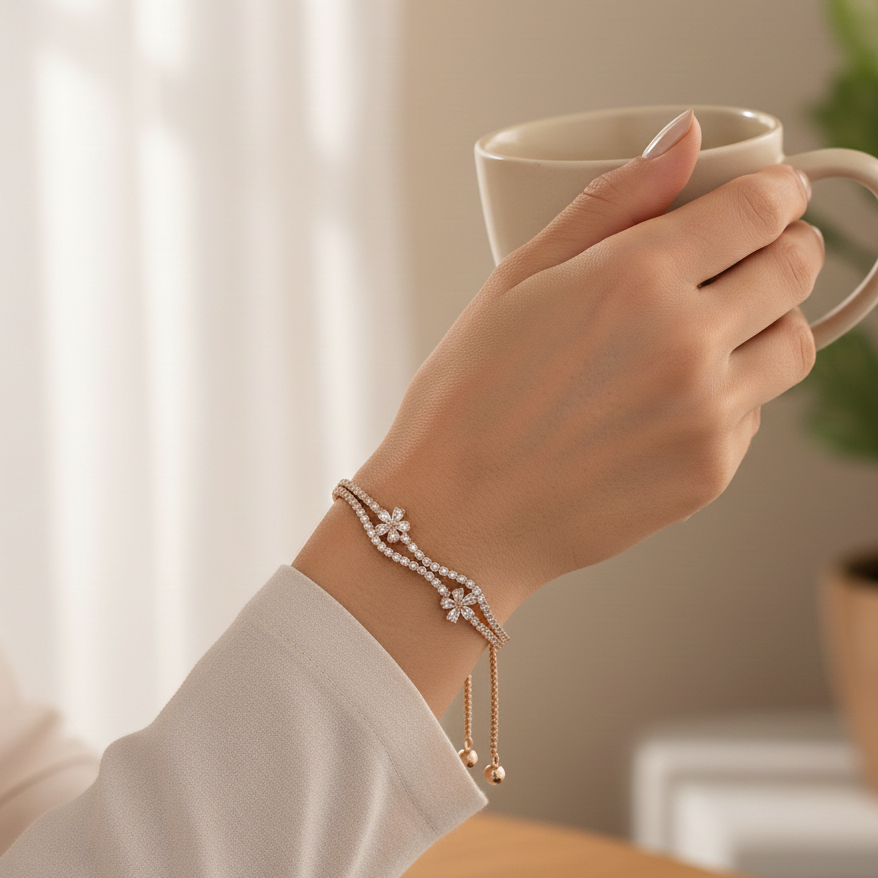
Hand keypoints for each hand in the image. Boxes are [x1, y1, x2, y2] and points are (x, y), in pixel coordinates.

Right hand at [354, 115, 822, 605]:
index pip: (760, 209)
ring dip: (771, 322)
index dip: (776, 193)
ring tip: (714, 329)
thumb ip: (610, 203)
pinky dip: (732, 393)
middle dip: (785, 249)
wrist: (456, 515)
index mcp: (635, 279)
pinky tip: (670, 399)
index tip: (768, 196)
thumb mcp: (519, 278)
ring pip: (795, 346)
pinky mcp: (710, 473)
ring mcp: (706, 415)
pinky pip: (755, 412)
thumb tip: (685, 142)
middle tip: (750, 254)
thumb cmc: (468, 398)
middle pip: (794, 272)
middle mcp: (687, 344)